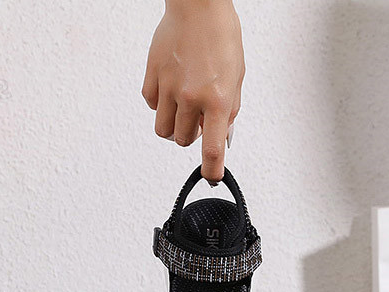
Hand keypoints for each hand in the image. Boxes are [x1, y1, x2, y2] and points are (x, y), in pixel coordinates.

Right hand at [141, 0, 244, 182]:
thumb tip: (222, 134)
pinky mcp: (152, 76)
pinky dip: (160, 104)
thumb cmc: (221, 35)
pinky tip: (170, 89)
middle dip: (191, 136)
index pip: (213, 148)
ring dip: (174, 126)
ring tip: (182, 108)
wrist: (198, 5)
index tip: (211, 177)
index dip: (212, 169)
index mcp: (217, 98)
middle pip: (183, 141)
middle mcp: (191, 96)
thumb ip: (229, 109)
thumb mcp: (236, 77)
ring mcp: (169, 87)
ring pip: (164, 130)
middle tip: (198, 119)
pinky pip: (151, 105)